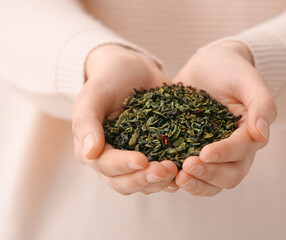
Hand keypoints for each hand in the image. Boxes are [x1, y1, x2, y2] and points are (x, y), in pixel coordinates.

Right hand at [72, 45, 178, 194]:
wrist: (131, 70)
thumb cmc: (108, 80)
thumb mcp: (93, 94)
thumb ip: (87, 122)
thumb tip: (90, 153)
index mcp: (92, 149)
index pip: (106, 165)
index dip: (124, 166)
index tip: (143, 160)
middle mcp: (112, 161)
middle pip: (124, 183)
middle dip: (145, 179)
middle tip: (166, 169)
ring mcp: (133, 160)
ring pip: (143, 184)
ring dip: (160, 182)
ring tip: (177, 170)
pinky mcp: (153, 156)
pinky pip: (160, 175)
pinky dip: (172, 177)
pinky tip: (185, 172)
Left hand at [173, 41, 276, 195]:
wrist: (211, 65)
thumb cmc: (233, 70)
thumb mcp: (249, 80)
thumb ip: (262, 105)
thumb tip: (261, 135)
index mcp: (250, 135)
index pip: (242, 151)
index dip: (224, 154)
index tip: (205, 153)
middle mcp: (235, 150)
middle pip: (229, 176)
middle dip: (209, 175)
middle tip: (186, 168)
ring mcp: (213, 153)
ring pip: (211, 182)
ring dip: (195, 184)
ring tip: (175, 178)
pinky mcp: (192, 151)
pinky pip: (190, 173)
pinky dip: (178, 178)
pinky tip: (162, 173)